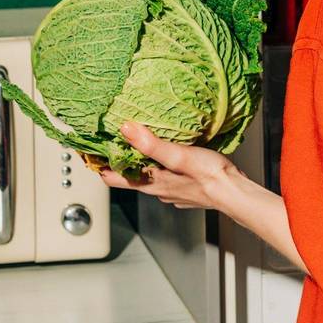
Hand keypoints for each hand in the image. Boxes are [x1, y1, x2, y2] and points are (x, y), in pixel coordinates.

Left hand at [98, 122, 243, 210]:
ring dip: (138, 162)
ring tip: (135, 143)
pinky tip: (166, 156)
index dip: (97, 165)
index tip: (86, 151)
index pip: (112, 178)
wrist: (236, 193)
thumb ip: (151, 144)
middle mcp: (158, 189)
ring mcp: (171, 190)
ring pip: (146, 177)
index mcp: (151, 182)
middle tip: (109, 141)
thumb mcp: (179, 155)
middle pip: (127, 177)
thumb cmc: (211, 177)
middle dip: (117, 160)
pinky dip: (158, 165)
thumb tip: (126, 129)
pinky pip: (164, 176)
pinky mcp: (185, 188)